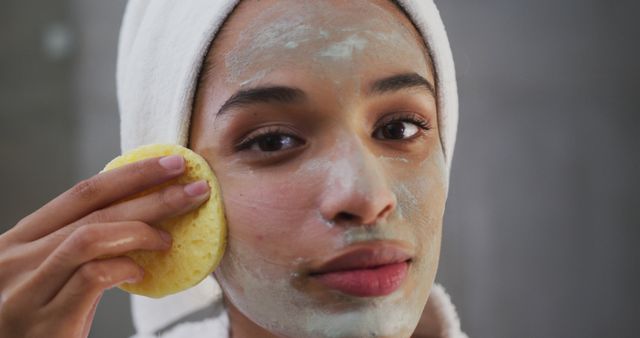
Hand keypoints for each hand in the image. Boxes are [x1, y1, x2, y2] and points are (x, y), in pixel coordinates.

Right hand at [0, 155, 209, 337]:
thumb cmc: (41, 322)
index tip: (171, 163)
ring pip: (91, 237)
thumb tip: (141, 219)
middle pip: (94, 208)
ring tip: (170, 238)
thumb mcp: (52, 275)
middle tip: (195, 188)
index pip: (82, 193)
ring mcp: (27, 289)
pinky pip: (92, 276)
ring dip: (142, 230)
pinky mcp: (46, 320)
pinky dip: (123, 267)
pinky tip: (141, 273)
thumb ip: (82, 248)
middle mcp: (16, 258)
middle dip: (151, 193)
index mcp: (20, 240)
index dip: (131, 174)